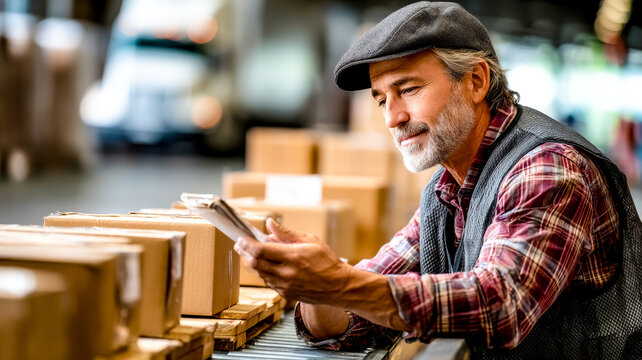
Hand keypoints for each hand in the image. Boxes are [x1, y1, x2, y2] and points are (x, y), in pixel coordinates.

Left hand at [234, 220, 353, 303]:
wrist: (339, 287)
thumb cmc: (327, 261)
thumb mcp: (310, 241)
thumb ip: (287, 233)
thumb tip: (269, 224)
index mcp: (292, 257)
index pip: (260, 250)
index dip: (246, 243)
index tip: (241, 237)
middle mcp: (286, 273)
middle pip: (255, 263)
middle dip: (244, 252)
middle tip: (240, 244)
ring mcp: (284, 286)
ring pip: (259, 273)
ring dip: (252, 262)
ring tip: (250, 252)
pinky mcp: (285, 294)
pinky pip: (268, 281)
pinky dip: (263, 271)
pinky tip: (265, 264)